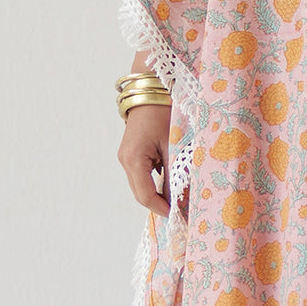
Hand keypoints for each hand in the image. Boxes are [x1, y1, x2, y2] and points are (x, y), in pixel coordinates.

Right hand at [117, 102, 171, 216]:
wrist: (153, 90)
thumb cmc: (163, 112)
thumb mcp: (172, 144)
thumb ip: (174, 172)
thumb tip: (180, 198)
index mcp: (133, 159)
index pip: (145, 195)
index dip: (161, 208)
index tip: (178, 215)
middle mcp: (126, 160)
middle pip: (141, 193)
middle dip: (159, 204)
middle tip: (180, 211)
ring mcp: (127, 157)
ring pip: (141, 185)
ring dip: (158, 194)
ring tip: (178, 200)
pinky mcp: (132, 153)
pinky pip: (143, 175)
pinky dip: (156, 182)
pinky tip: (171, 184)